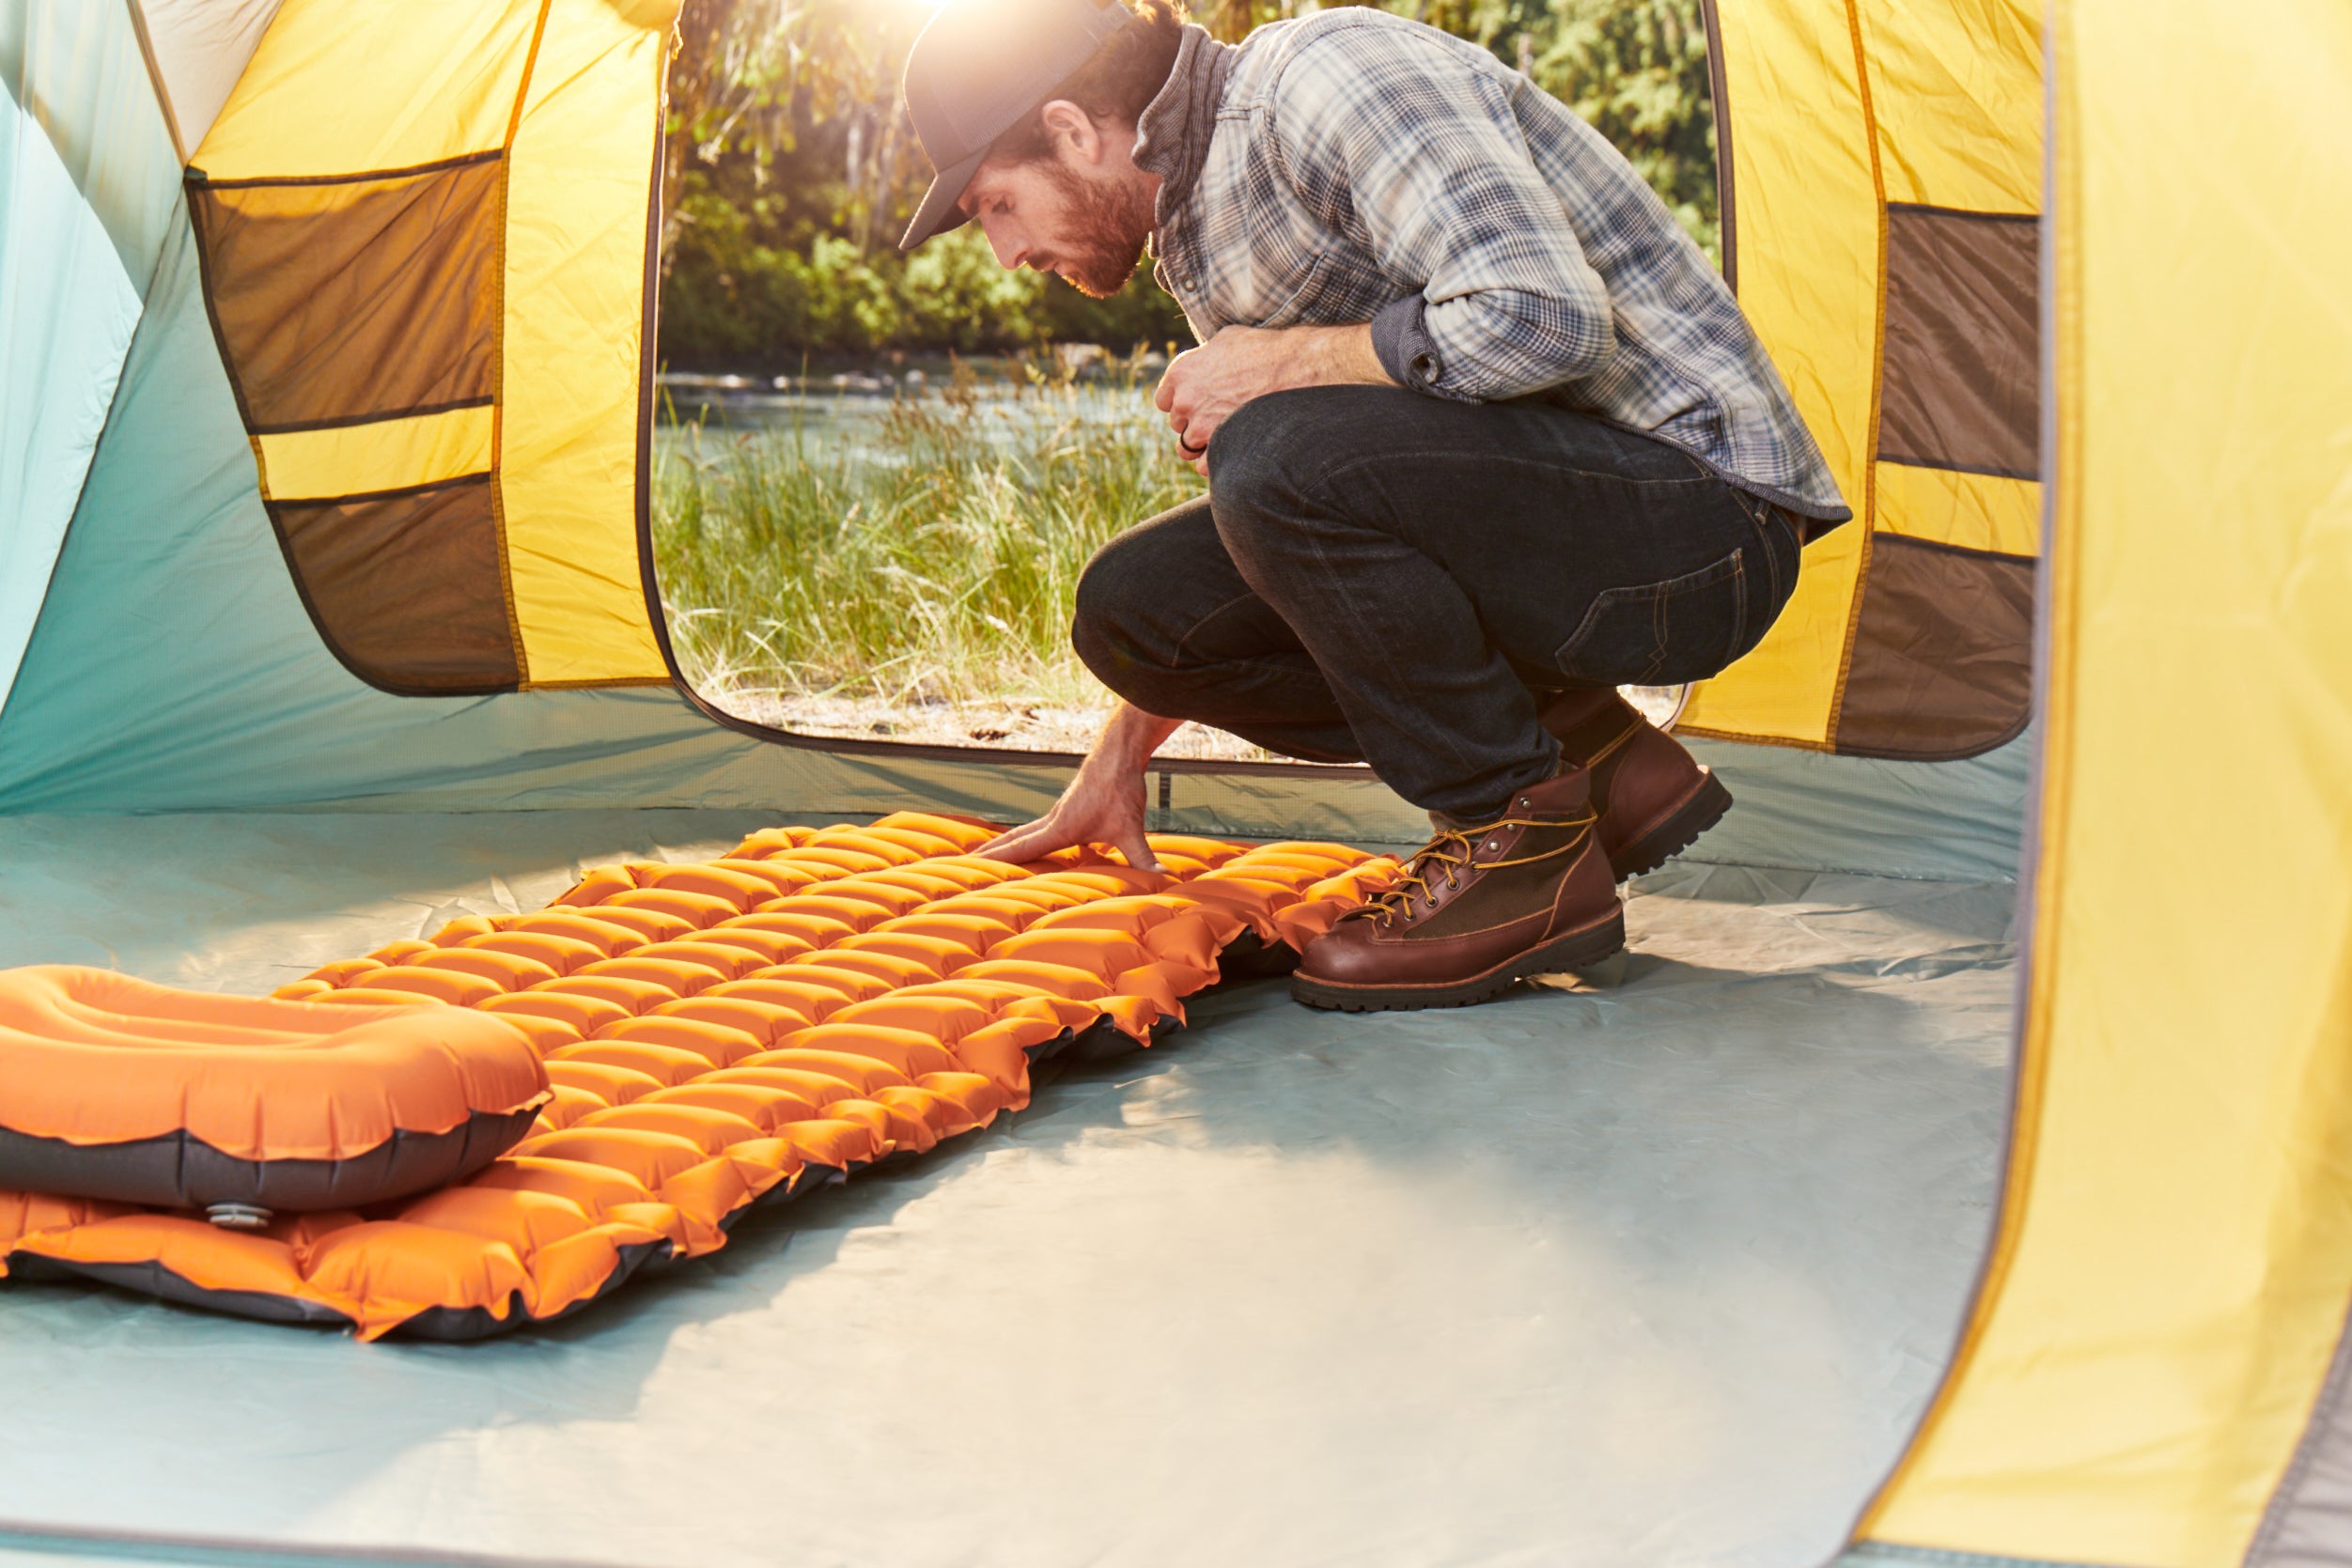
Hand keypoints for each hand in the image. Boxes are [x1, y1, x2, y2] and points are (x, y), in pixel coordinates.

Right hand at [976, 702, 1182, 869]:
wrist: (1119, 753)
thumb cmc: (1120, 789)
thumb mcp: (1131, 828)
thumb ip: (1142, 857)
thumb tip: (1161, 877)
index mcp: (1060, 827)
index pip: (1022, 848)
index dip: (998, 860)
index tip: (973, 868)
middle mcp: (1053, 819)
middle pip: (1015, 839)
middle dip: (991, 854)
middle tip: (964, 865)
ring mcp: (1058, 812)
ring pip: (1025, 831)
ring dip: (1005, 844)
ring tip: (986, 856)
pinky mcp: (1068, 807)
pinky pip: (1038, 826)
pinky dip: (1025, 836)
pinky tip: (1031, 843)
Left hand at [1154, 323, 1389, 476]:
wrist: (1301, 370)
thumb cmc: (1270, 350)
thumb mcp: (1228, 339)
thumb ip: (1205, 357)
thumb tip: (1202, 363)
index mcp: (1182, 371)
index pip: (1164, 400)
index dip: (1181, 404)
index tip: (1196, 406)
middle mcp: (1186, 399)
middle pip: (1178, 425)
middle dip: (1194, 424)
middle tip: (1219, 420)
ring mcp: (1202, 426)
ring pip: (1187, 449)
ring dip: (1203, 446)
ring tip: (1226, 439)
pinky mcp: (1220, 448)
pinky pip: (1206, 466)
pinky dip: (1218, 463)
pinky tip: (1236, 450)